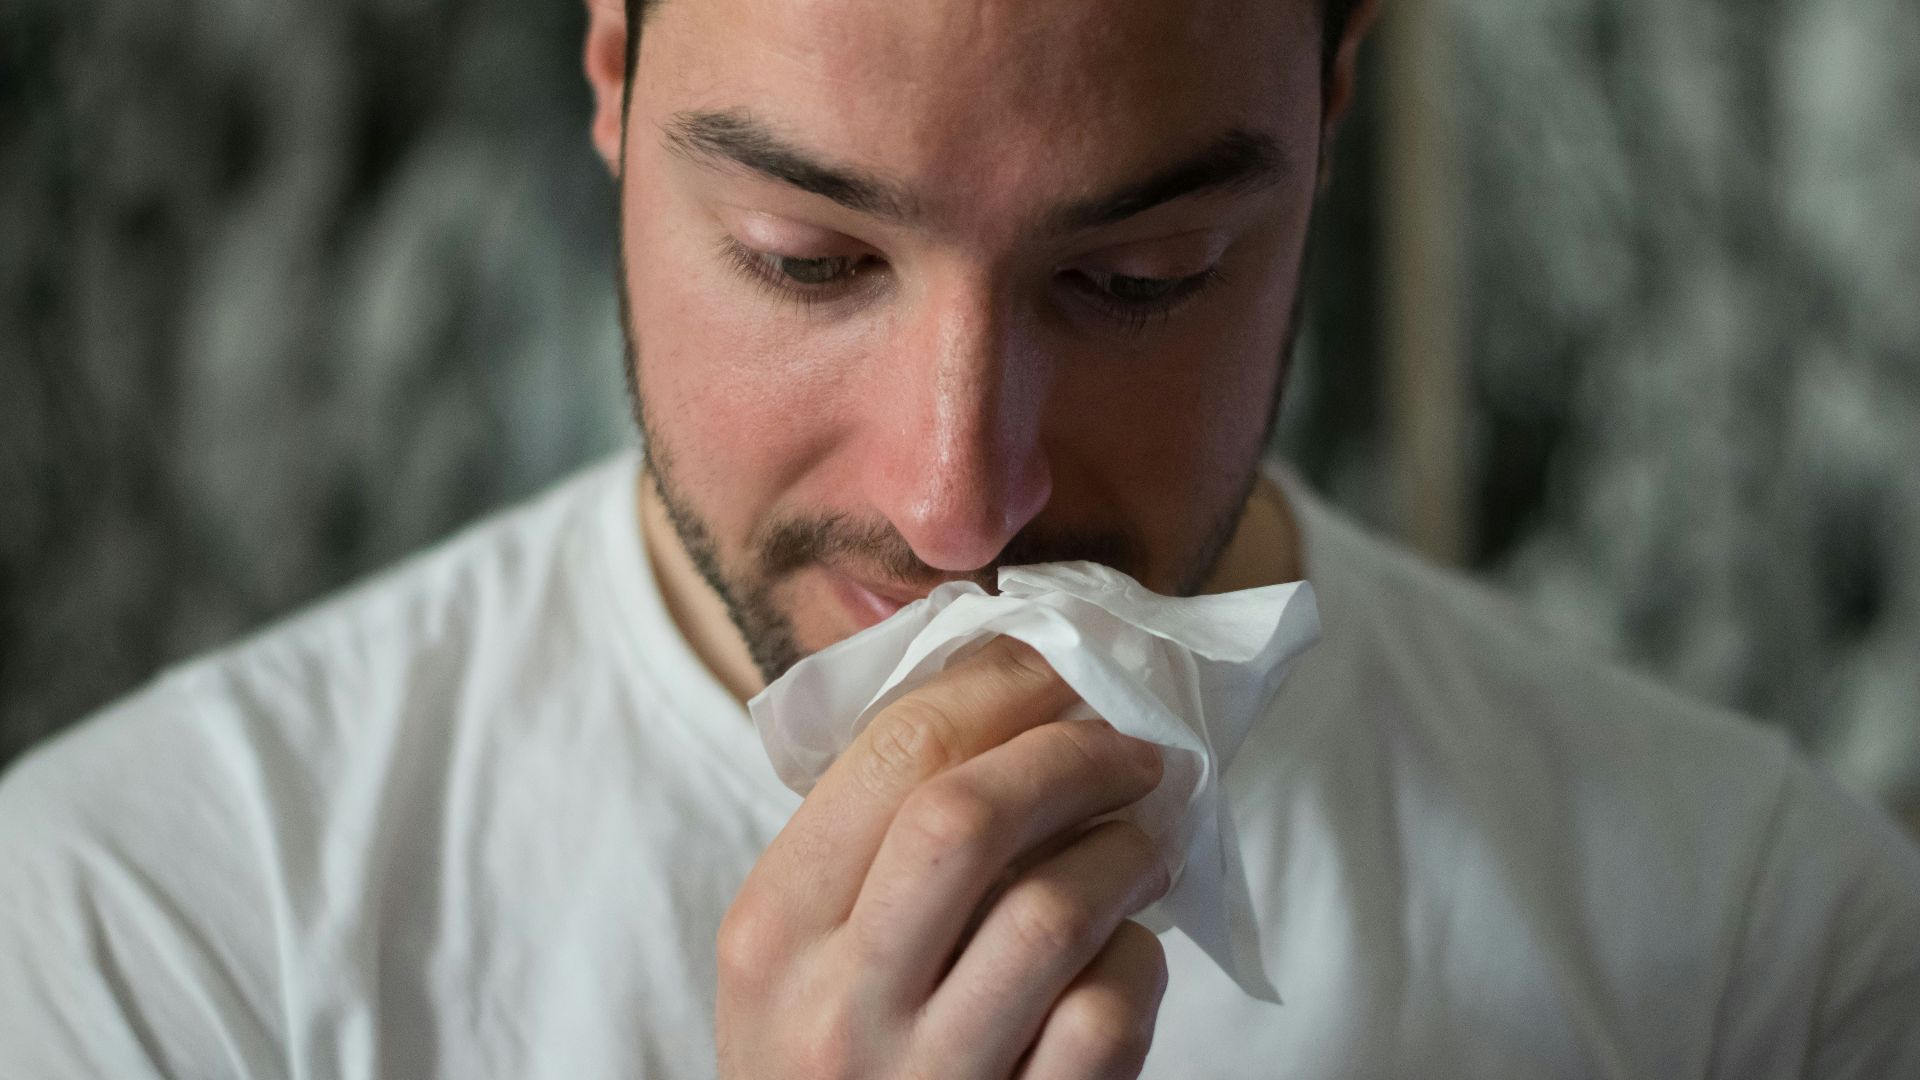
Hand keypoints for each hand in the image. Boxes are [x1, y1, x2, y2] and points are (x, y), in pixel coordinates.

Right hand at [717, 636, 1171, 1078]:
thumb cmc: (832, 1065)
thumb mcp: (799, 959)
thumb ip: (868, 844)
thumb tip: (1009, 693)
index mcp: (772, 931)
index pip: (892, 753)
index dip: (1000, 687)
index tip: (1062, 668)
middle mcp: (834, 1004)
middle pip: (967, 817)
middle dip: (1071, 754)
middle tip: (1131, 746)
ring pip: (1052, 912)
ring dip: (1126, 852)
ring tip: (1148, 839)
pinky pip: (1105, 1016)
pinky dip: (1137, 965)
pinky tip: (1127, 954)